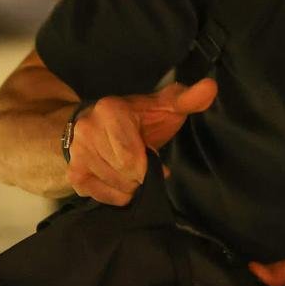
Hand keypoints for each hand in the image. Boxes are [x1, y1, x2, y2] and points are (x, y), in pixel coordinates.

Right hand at [66, 77, 217, 205]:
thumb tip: (211, 87)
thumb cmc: (136, 118)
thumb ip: (187, 98)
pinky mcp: (74, 175)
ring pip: (117, 187)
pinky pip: (105, 198)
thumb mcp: (163, 106)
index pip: (131, 158)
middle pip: (126, 174)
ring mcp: (76, 154)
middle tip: (142, 161)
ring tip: (130, 168)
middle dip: (141, 174)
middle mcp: (87, 131)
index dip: (147, 163)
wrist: (94, 124)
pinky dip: (119, 193)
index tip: (150, 153)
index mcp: (109, 110)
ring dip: (132, 184)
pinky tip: (118, 176)